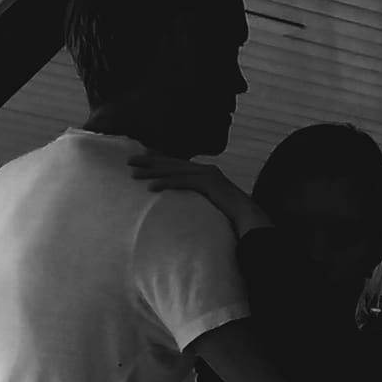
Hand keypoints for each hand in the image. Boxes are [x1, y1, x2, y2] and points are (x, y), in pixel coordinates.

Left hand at [127, 151, 267, 235]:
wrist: (252, 222)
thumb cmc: (233, 220)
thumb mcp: (211, 207)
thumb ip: (199, 203)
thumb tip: (186, 210)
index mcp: (206, 174)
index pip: (178, 164)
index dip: (159, 160)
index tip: (142, 159)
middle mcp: (206, 170)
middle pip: (173, 163)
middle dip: (149, 161)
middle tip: (129, 161)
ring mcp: (208, 176)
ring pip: (175, 171)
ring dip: (153, 172)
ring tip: (134, 174)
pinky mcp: (209, 185)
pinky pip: (183, 183)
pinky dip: (167, 184)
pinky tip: (152, 188)